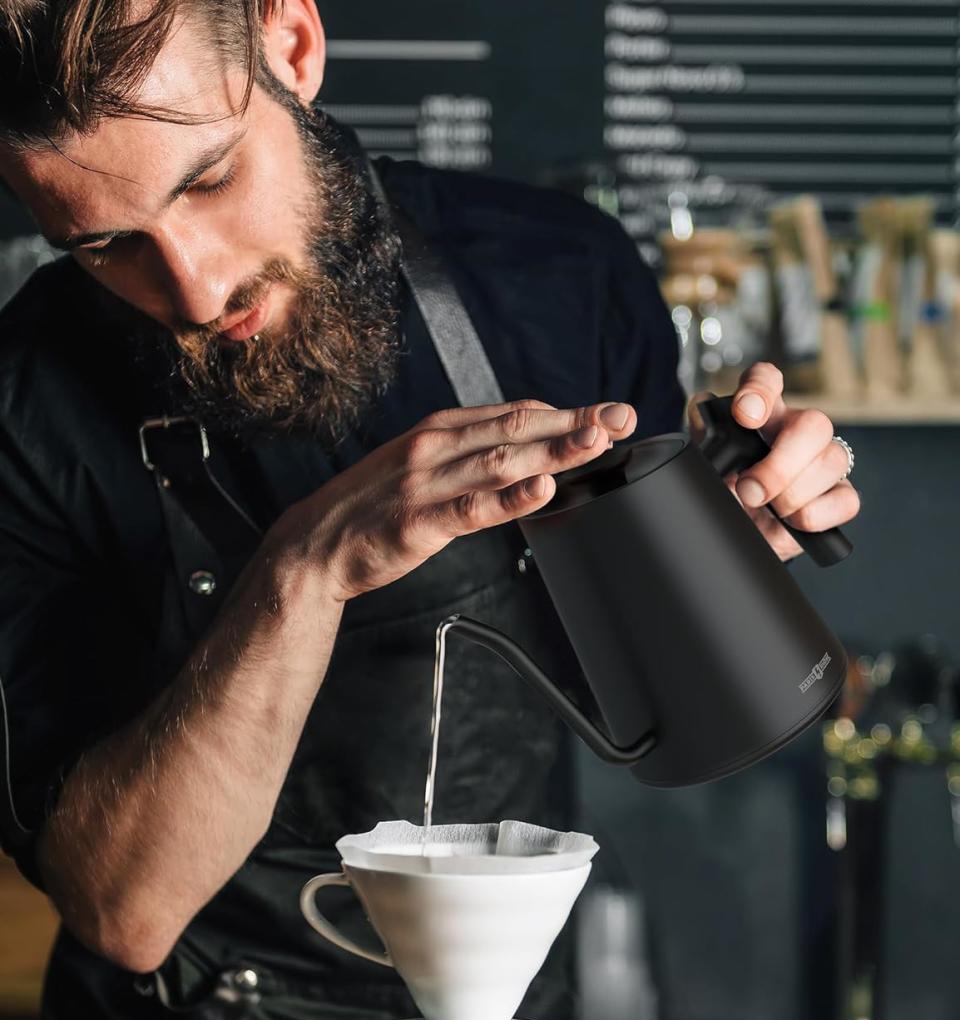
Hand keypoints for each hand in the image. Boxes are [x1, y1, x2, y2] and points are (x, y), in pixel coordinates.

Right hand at [277, 398, 636, 598]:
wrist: (314, 544)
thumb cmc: (372, 508)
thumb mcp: (420, 465)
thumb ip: (469, 455)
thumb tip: (526, 449)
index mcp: (439, 430)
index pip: (514, 413)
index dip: (566, 412)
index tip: (608, 412)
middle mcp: (435, 448)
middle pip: (517, 429)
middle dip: (574, 422)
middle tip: (621, 417)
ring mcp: (426, 484)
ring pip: (502, 462)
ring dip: (554, 451)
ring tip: (596, 442)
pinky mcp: (417, 523)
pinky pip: (471, 510)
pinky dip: (509, 498)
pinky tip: (542, 489)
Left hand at [687, 363, 859, 560]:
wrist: (733, 531)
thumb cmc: (724, 489)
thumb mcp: (706, 462)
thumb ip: (704, 433)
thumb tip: (705, 411)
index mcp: (761, 414)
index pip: (767, 380)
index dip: (760, 390)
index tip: (744, 414)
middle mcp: (796, 431)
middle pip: (813, 424)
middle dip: (781, 464)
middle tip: (750, 491)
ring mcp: (823, 463)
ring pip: (833, 461)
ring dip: (794, 494)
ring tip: (768, 509)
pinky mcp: (837, 497)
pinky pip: (847, 500)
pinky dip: (815, 515)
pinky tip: (791, 521)